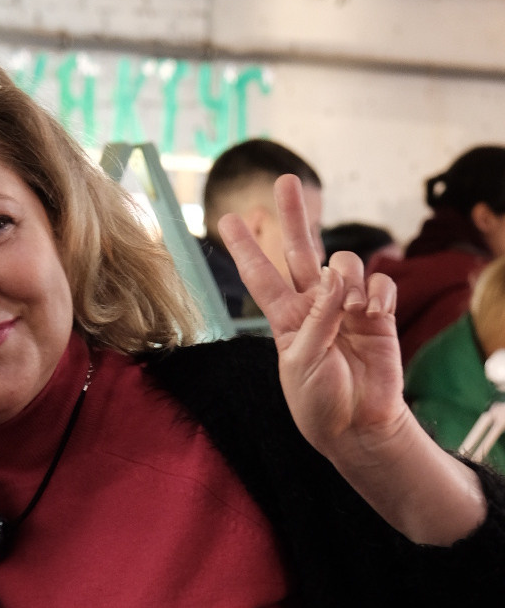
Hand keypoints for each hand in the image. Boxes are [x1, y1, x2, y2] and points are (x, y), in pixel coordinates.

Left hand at [218, 174, 404, 464]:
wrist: (357, 427)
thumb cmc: (320, 402)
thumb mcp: (302, 362)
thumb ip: (317, 318)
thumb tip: (335, 276)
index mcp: (286, 319)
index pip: (261, 276)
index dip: (246, 248)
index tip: (228, 218)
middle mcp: (314, 305)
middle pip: (300, 249)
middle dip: (293, 215)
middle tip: (284, 180)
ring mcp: (347, 306)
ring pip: (344, 263)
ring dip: (349, 280)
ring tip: (354, 311)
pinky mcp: (378, 314)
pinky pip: (380, 285)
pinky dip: (378, 295)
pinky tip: (375, 315)